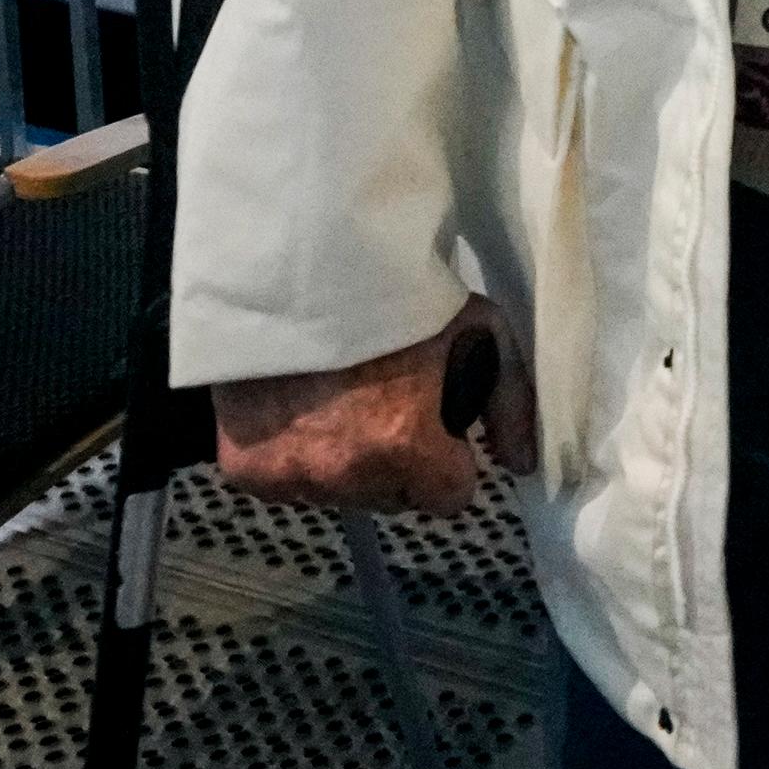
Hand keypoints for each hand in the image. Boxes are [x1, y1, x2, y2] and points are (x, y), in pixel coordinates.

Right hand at [213, 302, 536, 513]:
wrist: (291, 270)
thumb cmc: (391, 294)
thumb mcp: (477, 329)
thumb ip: (509, 401)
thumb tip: (523, 462)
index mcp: (403, 444)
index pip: (449, 498)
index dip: (451, 462)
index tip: (439, 432)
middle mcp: (344, 474)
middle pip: (393, 497)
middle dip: (398, 463)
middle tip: (385, 403)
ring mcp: (288, 478)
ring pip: (339, 494)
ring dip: (345, 463)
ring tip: (340, 400)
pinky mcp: (245, 470)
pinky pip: (286, 483)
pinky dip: (294, 455)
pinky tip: (298, 407)